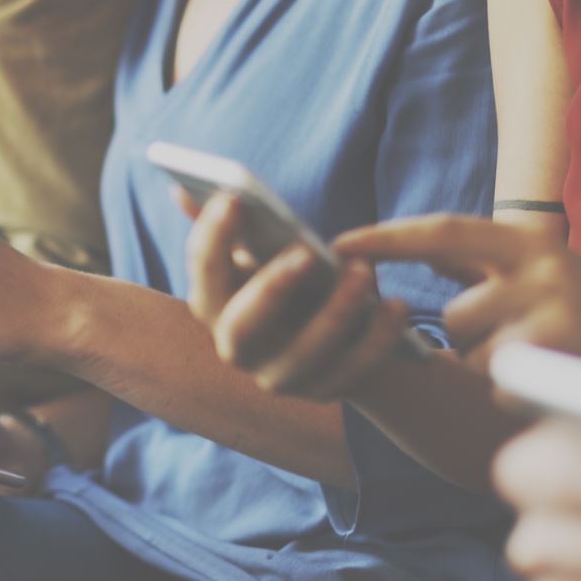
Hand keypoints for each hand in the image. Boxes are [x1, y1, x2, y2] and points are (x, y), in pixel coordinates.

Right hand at [185, 192, 409, 399]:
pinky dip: (376, 340)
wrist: (326, 328)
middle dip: (271, 289)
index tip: (235, 198)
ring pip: (303, 354)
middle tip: (305, 251)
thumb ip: (226, 224)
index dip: (212, 238)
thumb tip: (182, 189)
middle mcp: (237, 349)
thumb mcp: (256, 250)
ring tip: (365, 271)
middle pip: (242, 327)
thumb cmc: (284, 277)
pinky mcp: (324, 390)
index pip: (201, 276)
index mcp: (213, 307)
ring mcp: (279, 376)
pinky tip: (397, 306)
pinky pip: (352, 372)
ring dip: (335, 313)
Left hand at [336, 215, 580, 379]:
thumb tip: (421, 249)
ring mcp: (549, 308)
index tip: (337, 244)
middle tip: (516, 345)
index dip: (386, 238)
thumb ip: (484, 264)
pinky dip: (517, 393)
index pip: (442, 230)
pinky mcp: (557, 352)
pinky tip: (557, 383)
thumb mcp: (544, 275)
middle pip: (454, 313)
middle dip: (470, 341)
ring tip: (548, 361)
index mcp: (529, 241)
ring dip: (496, 368)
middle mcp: (538, 265)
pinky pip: (501, 384)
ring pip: (475, 354)